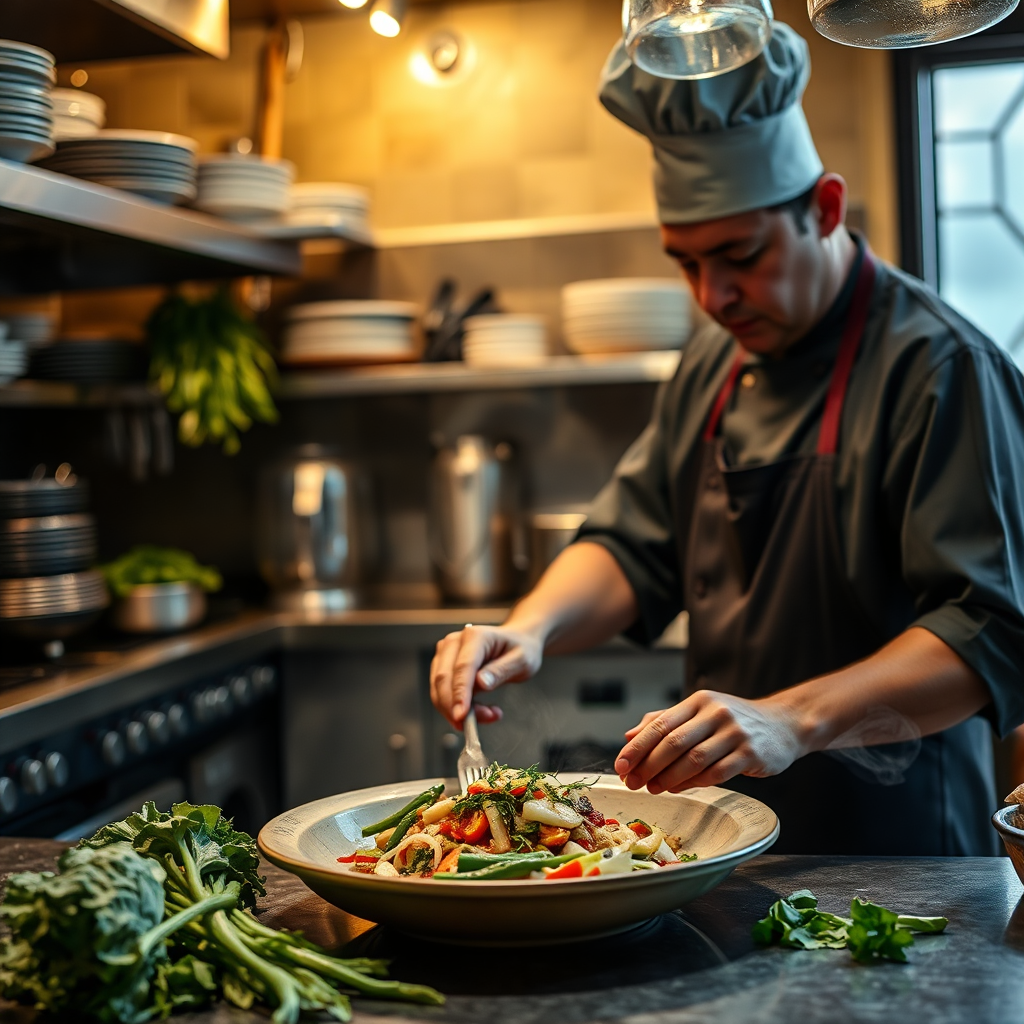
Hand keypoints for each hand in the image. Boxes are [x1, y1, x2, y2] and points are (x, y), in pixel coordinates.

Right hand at [429, 624, 543, 728]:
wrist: (516, 642)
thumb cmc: (520, 649)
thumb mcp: (522, 660)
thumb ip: (502, 670)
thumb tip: (481, 683)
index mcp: (475, 636)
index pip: (462, 667)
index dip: (460, 693)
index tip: (461, 716)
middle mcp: (454, 642)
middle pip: (443, 679)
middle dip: (457, 707)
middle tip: (481, 722)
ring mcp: (445, 654)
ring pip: (439, 690)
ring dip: (457, 710)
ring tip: (488, 714)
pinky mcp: (442, 666)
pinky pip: (442, 693)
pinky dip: (456, 708)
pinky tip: (479, 710)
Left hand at [613, 690, 807, 793]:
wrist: (784, 724)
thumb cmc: (734, 721)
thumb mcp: (699, 712)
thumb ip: (664, 722)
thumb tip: (629, 737)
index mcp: (698, 701)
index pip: (660, 724)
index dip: (637, 747)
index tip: (621, 765)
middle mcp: (715, 713)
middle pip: (673, 742)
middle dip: (648, 765)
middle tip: (633, 782)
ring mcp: (734, 733)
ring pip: (693, 760)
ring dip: (669, 778)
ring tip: (653, 789)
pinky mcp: (750, 753)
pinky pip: (716, 773)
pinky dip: (694, 783)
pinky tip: (680, 789)